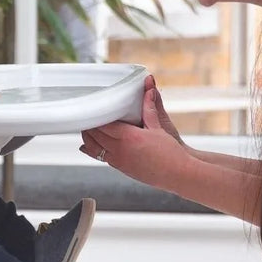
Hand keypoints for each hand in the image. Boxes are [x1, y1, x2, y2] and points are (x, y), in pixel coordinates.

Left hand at [80, 76, 190, 190]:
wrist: (177, 174)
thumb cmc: (170, 151)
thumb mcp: (158, 127)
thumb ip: (149, 107)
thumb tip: (149, 87)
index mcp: (128, 137)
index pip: (102, 125)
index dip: (94, 118)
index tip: (89, 110)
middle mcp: (120, 150)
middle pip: (95, 137)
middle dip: (88, 127)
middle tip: (84, 118)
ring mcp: (119, 161)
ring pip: (94, 150)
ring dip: (88, 140)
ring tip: (85, 130)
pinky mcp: (122, 169)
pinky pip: (102, 158)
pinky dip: (93, 151)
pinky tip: (88, 147)